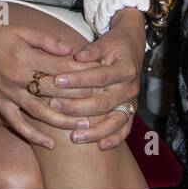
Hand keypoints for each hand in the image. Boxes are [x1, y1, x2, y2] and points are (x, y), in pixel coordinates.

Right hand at [0, 10, 96, 148]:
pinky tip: (49, 143)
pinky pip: (16, 123)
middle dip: (78, 98)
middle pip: (54, 92)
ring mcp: (8, 93)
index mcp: (25, 57)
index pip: (60, 68)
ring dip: (62, 121)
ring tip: (83, 126)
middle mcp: (17, 77)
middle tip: (100, 104)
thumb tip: (70, 50)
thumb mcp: (22, 30)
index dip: (81, 74)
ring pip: (39, 112)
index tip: (99, 78)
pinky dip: (32, 135)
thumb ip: (47, 40)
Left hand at [47, 7, 146, 148]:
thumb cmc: (114, 45)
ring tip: (74, 137)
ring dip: (94, 131)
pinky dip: (115, 139)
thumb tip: (78, 55)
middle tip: (54, 106)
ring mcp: (131, 102)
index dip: (78, 79)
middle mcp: (130, 88)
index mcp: (124, 69)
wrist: (133, 49)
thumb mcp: (105, 43)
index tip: (57, 80)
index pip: (98, 76)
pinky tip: (101, 145)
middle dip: (77, 107)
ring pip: (114, 121)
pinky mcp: (131, 111)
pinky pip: (124, 129)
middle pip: (103, 103)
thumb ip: (92, 50)